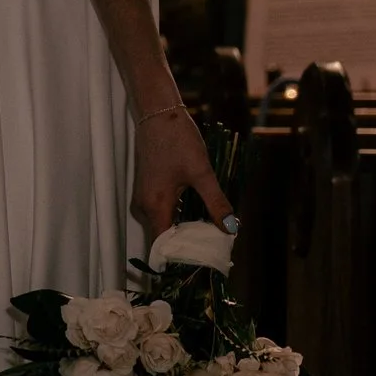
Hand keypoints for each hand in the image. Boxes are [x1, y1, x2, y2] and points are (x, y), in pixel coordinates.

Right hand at [133, 98, 231, 247]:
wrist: (158, 112)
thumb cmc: (178, 140)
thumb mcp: (202, 172)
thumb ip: (216, 202)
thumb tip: (231, 228)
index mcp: (156, 206)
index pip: (165, 247)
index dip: (183, 258)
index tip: (203, 263)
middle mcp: (144, 207)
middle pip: (165, 238)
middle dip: (188, 244)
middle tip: (214, 247)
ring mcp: (143, 198)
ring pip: (165, 224)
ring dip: (185, 229)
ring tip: (211, 231)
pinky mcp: (147, 189)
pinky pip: (163, 212)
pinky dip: (179, 216)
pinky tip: (198, 211)